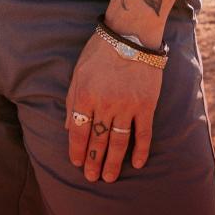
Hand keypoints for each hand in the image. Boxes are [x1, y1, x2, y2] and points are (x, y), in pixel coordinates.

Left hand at [65, 30, 163, 181]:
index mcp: (85, 94)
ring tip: (109, 177)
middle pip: (98, 140)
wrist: (130, 36)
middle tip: (91, 178)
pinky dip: (141, 150)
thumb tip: (68, 126)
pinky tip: (138, 164)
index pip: (79, 130)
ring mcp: (128, 106)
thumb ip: (73, 99)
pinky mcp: (146, 106)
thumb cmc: (100, 51)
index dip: (77, 149)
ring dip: (114, 162)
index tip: (76, 163)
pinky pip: (144, 134)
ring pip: (119, 141)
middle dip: (93, 161)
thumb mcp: (78, 71)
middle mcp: (106, 104)